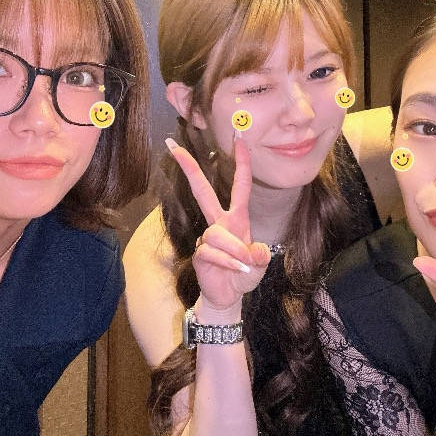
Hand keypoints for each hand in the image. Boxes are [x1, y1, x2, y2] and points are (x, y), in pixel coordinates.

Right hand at [165, 135, 270, 314]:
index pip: (240, 186)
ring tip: (244, 266)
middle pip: (203, 192)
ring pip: (218, 235)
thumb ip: (261, 255)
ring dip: (235, 251)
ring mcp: (208, 238)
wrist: (229, 297)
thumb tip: (254, 252)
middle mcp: (220, 224)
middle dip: (190, 169)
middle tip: (174, 147)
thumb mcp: (261, 264)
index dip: (242, 163)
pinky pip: (213, 252)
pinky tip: (235, 271)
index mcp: (237, 219)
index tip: (240, 139)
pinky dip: (228, 262)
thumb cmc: (243, 274)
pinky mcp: (200, 254)